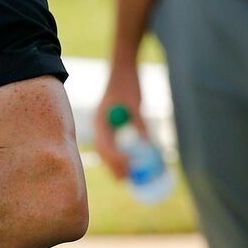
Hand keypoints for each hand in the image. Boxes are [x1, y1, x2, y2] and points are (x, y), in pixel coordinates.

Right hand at [94, 64, 144, 181]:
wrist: (123, 68)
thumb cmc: (128, 83)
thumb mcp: (136, 106)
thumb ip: (139, 125)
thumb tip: (147, 147)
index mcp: (100, 121)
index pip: (104, 146)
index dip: (116, 159)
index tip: (130, 167)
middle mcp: (100, 126)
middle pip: (103, 153)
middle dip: (114, 167)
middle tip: (128, 179)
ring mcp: (105, 127)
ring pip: (107, 151)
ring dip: (117, 163)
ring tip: (130, 175)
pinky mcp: (113, 127)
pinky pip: (114, 146)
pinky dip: (122, 155)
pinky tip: (132, 161)